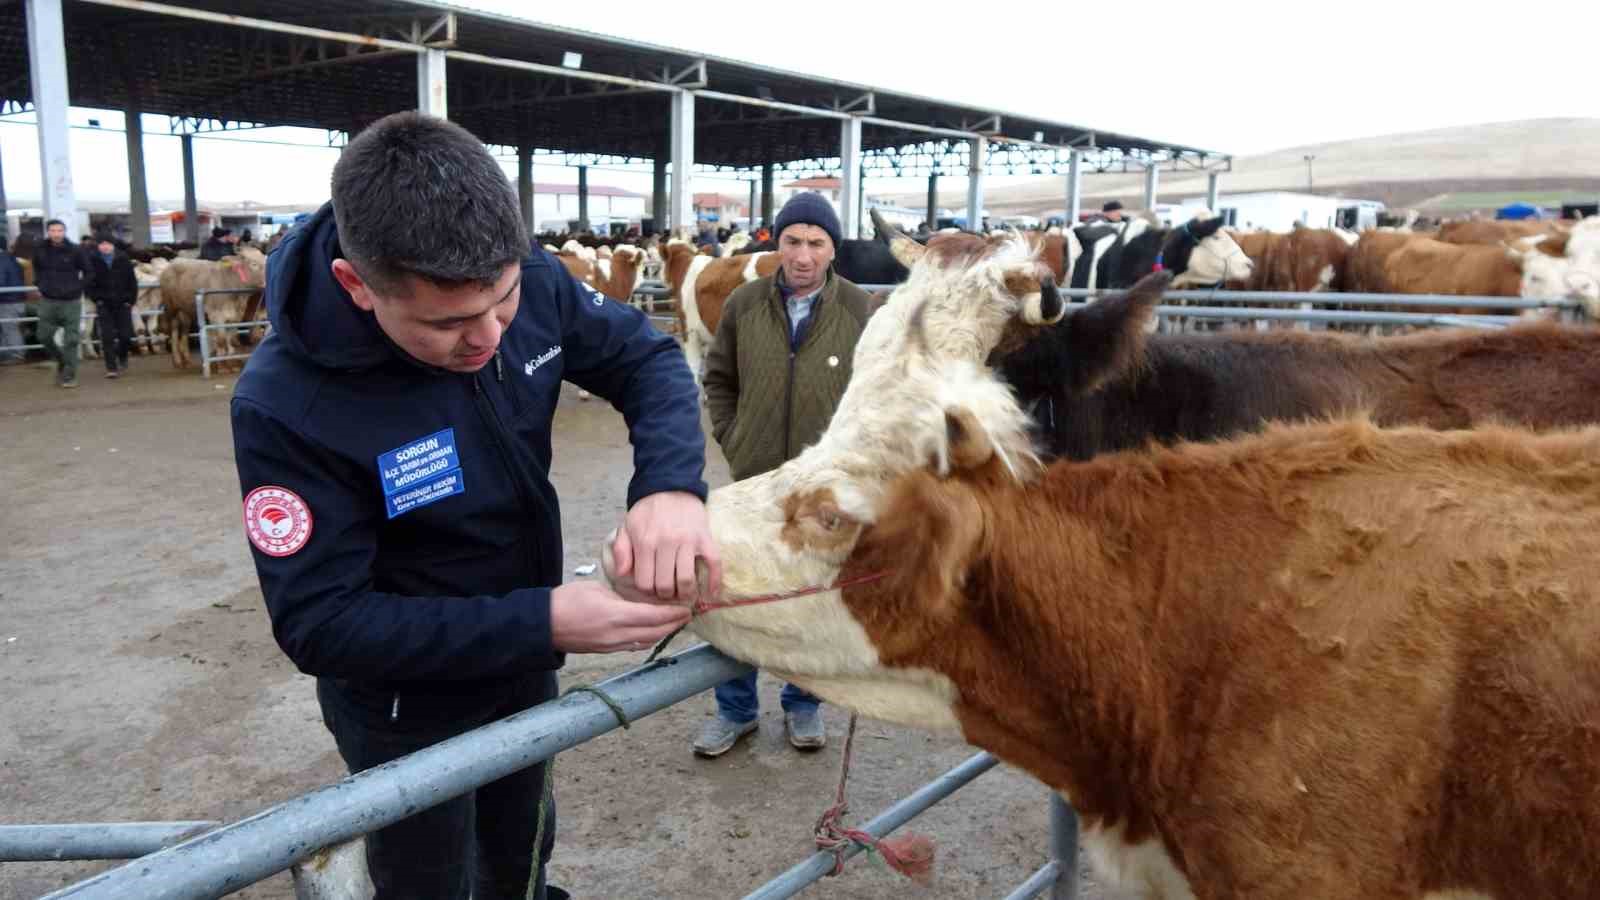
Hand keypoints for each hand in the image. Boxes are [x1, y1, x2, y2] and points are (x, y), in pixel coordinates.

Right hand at [550, 580, 689, 652]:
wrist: (543, 624)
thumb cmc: (567, 600)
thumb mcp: (598, 589)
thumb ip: (622, 596)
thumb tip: (641, 599)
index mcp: (615, 615)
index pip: (654, 617)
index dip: (673, 614)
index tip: (686, 609)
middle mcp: (617, 635)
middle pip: (655, 632)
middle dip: (673, 625)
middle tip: (687, 616)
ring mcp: (612, 646)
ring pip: (646, 641)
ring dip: (662, 633)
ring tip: (674, 623)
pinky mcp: (606, 650)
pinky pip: (633, 645)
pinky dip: (647, 638)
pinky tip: (653, 631)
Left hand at [610, 491, 722, 601]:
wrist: (671, 486)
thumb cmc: (648, 511)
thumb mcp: (627, 526)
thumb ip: (621, 550)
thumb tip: (622, 574)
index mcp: (645, 542)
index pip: (645, 582)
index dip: (647, 591)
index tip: (651, 589)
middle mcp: (667, 543)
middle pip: (665, 585)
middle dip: (665, 594)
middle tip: (666, 592)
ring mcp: (688, 541)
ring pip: (686, 580)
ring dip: (685, 593)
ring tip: (683, 594)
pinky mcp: (705, 538)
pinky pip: (714, 564)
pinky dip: (715, 582)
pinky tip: (711, 594)